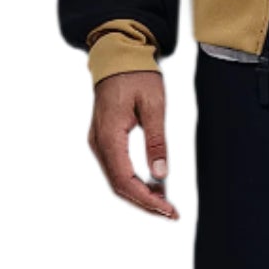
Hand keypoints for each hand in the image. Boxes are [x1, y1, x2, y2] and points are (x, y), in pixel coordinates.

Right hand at [88, 70, 179, 218]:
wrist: (118, 56)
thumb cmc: (136, 75)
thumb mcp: (154, 106)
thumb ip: (157, 141)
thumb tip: (160, 173)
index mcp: (109, 134)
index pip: (124, 179)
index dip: (146, 199)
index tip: (166, 209)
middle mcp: (99, 142)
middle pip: (118, 185)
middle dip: (144, 202)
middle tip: (170, 211)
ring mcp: (98, 141)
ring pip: (116, 179)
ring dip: (139, 193)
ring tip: (164, 200)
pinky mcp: (103, 140)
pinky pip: (115, 168)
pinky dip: (132, 181)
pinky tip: (151, 184)